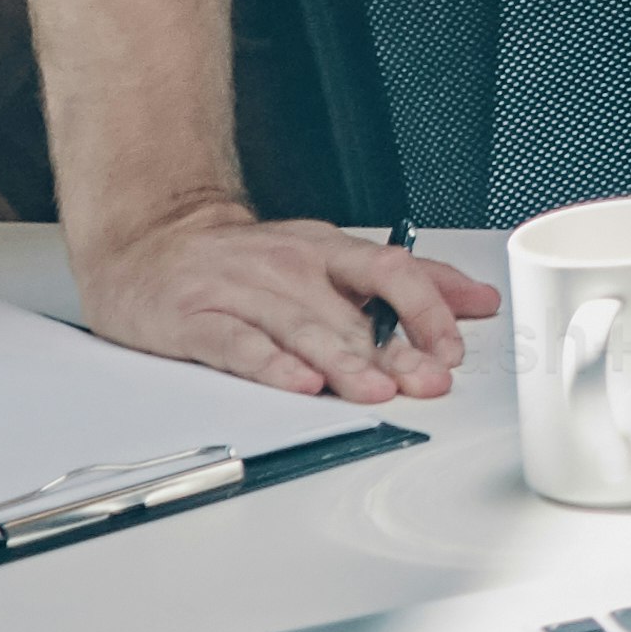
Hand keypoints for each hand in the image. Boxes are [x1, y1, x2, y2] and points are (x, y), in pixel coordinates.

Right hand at [81, 202, 496, 399]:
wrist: (152, 241)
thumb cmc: (250, 259)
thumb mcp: (330, 254)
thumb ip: (407, 279)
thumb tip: (478, 300)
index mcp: (327, 251)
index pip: (391, 271)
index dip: (426, 308)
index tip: (451, 344)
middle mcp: (289, 268)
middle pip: (350, 313)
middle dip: (394, 352)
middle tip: (428, 381)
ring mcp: (241, 292)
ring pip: (300, 330)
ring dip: (343, 363)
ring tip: (376, 390)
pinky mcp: (196, 319)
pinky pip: (238, 344)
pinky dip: (270, 365)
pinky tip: (298, 383)